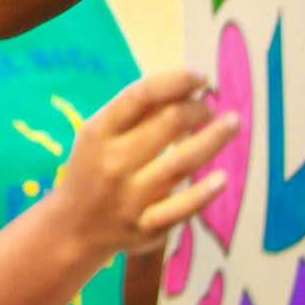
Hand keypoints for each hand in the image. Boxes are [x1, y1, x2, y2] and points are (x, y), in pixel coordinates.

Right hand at [49, 70, 240, 266]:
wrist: (71, 228)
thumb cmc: (93, 170)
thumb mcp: (98, 136)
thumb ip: (135, 114)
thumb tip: (183, 88)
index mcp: (98, 132)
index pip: (141, 96)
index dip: (175, 81)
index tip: (200, 77)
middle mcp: (113, 162)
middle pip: (167, 124)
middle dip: (197, 109)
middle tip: (210, 108)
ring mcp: (129, 197)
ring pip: (180, 163)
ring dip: (212, 139)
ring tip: (233, 122)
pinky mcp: (145, 227)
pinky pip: (179, 209)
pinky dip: (202, 194)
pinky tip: (222, 179)